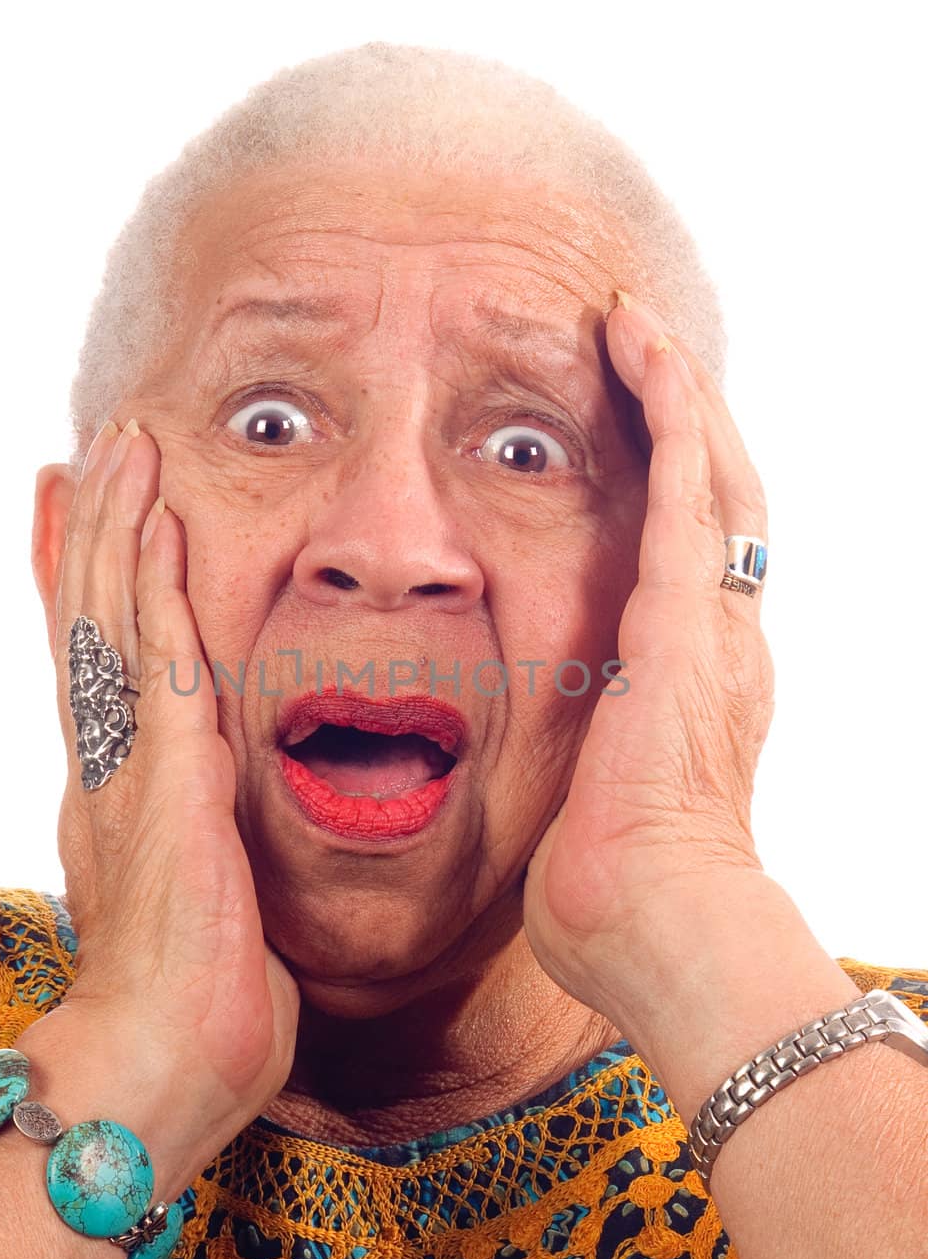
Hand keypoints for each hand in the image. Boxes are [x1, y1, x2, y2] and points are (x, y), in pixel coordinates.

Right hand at [23, 417, 298, 1191]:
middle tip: (109, 440)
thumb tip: (215, 816)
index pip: (94, 655)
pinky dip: (157, 590)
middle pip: (91, 614)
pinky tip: (161, 526)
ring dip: (121, 524)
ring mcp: (129, 770)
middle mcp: (106, 764)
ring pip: (113, 619)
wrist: (161, 1067)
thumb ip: (197, 838)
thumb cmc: (194, 999)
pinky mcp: (168, 786)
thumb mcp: (193, 895)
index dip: (90, 575)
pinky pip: (162, 665)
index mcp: (114, 787)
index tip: (94, 505)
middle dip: (101, 521)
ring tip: (127, 445)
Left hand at [522, 294, 773, 1024]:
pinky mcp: (681, 621)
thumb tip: (539, 789)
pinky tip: (644, 351)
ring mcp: (709, 628)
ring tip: (635, 326)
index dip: (668, 489)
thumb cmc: (614, 903)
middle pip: (713, 500)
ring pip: (709, 476)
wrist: (655, 933)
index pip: (687, 560)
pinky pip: (684, 490)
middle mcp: (719, 644)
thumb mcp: (591, 817)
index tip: (629, 437)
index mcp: (693, 688)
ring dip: (675, 396)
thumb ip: (577, 774)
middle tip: (635, 353)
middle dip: (678, 422)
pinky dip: (670, 414)